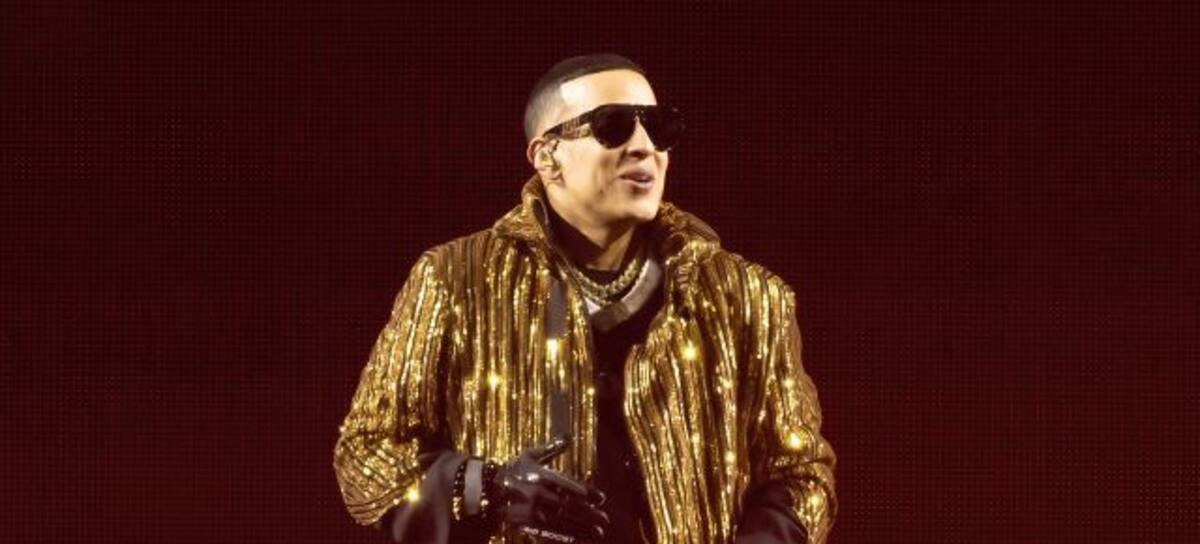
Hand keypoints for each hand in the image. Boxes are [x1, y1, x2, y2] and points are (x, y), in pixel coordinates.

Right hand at [492, 434, 608, 541]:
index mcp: (542, 476)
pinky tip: (578, 539)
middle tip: (605, 520)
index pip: (570, 486)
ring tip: (598, 532)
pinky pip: (550, 532)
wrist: (486, 490)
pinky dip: (566, 536)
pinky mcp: (528, 524)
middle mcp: (539, 494)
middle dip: (589, 514)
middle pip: (569, 506)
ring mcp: (533, 511)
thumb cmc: (512, 471)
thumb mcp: (530, 456)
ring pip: (562, 522)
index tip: (602, 498)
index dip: (588, 492)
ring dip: (582, 528)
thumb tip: (568, 436)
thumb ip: (551, 448)